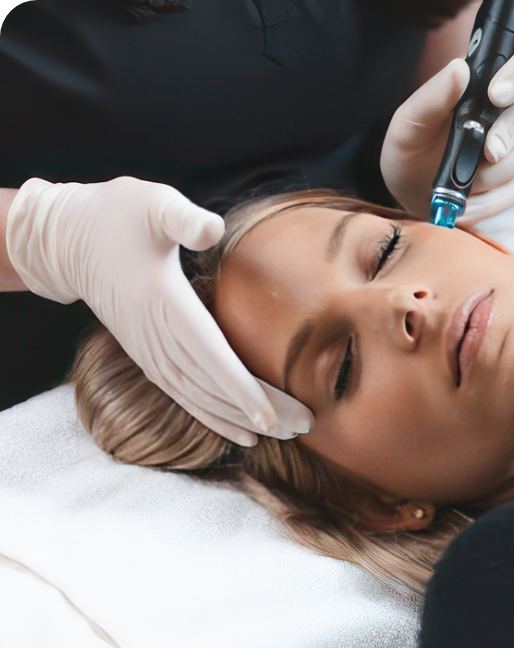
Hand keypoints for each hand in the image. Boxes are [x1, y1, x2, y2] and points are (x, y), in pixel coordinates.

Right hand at [5, 176, 312, 445]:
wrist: (66, 239)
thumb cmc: (117, 214)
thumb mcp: (151, 203)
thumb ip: (182, 218)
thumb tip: (212, 230)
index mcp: (164, 303)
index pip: (209, 354)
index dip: (241, 388)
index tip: (272, 416)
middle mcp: (157, 337)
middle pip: (215, 386)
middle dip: (260, 410)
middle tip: (305, 427)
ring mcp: (151, 352)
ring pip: (202, 398)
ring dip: (243, 419)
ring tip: (288, 435)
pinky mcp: (150, 357)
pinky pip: (185, 396)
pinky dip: (215, 418)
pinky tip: (244, 435)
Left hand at [381, 31, 513, 222]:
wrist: (416, 193)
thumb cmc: (414, 148)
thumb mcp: (410, 123)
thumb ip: (432, 96)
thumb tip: (459, 69)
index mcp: (498, 71)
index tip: (495, 95)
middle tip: (488, 151)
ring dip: (493, 171)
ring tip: (460, 180)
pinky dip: (492, 198)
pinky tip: (469, 199)